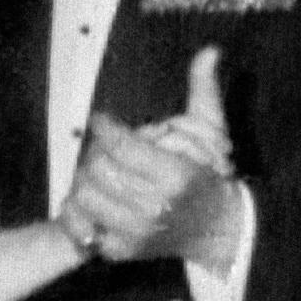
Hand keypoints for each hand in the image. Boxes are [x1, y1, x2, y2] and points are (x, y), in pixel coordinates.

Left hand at [69, 48, 240, 269]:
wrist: (216, 232)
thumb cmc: (210, 176)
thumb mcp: (214, 132)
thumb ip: (204, 90)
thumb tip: (209, 50)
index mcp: (176, 175)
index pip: (122, 145)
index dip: (105, 126)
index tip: (101, 119)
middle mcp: (156, 206)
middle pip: (99, 167)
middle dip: (96, 151)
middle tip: (102, 146)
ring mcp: (138, 232)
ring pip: (86, 194)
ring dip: (87, 177)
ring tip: (99, 169)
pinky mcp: (124, 249)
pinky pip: (85, 223)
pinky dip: (84, 208)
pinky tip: (99, 196)